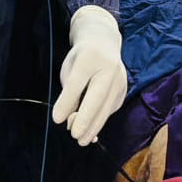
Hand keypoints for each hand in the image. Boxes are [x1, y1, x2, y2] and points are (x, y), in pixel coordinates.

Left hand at [51, 5, 126, 146]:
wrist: (104, 43)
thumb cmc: (81, 58)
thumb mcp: (70, 68)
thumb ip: (69, 92)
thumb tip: (69, 120)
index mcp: (89, 57)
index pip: (77, 82)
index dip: (67, 101)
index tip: (57, 119)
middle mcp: (109, 68)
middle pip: (97, 98)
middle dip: (86, 120)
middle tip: (75, 136)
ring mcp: (120, 80)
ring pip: (107, 107)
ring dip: (94, 126)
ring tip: (81, 139)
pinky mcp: (124, 91)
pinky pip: (110, 109)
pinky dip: (100, 120)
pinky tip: (91, 130)